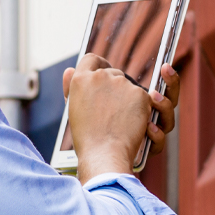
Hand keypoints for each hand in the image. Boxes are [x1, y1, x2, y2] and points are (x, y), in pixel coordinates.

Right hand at [61, 54, 180, 183]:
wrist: (104, 154)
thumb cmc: (86, 137)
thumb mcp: (74, 110)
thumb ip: (72, 87)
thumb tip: (69, 70)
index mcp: (81, 80)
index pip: (90, 60)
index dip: (99, 66)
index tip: (103, 75)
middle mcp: (101, 76)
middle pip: (113, 73)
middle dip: (115, 90)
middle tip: (111, 112)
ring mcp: (122, 84)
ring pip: (130, 86)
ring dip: (130, 101)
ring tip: (124, 121)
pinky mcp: (141, 94)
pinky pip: (145, 98)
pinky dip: (143, 112)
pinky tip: (138, 126)